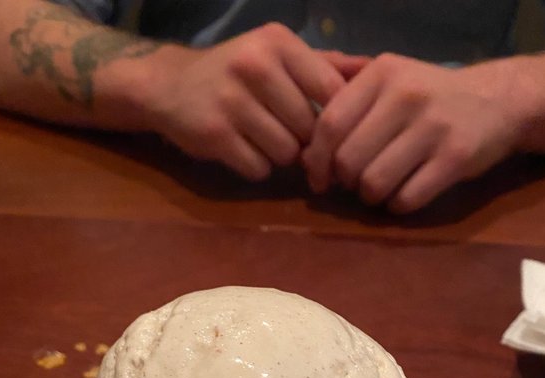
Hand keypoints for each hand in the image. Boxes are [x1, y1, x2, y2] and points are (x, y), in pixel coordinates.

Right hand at [144, 23, 345, 179]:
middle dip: (302, 140)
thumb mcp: (277, 56)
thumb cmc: (235, 73)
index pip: (331, 90)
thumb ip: (325, 65)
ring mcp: (232, 101)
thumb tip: (374, 69)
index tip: (323, 125)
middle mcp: (255, 66)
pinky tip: (242, 149)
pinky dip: (255, 166)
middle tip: (284, 132)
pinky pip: (258, 168)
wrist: (170, 87)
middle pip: (309, 128)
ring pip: (286, 153)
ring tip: (262, 139)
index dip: (334, 117)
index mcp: (277, 43)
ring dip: (279, 156)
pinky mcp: (215, 135)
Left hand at [302, 54, 520, 211]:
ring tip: (382, 188)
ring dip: (371, 198)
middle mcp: (406, 95)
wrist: (499, 100)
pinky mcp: (455, 158)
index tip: (318, 179)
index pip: (329, 125)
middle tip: (357, 182)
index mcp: (382, 74)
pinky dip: (398, 206)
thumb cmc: (431, 95)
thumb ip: (345, 89)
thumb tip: (299, 124)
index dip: (315, 160)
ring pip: (374, 184)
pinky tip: (405, 194)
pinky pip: (406, 199)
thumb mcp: (390, 76)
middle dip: (346, 182)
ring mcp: (433, 127)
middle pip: (348, 161)